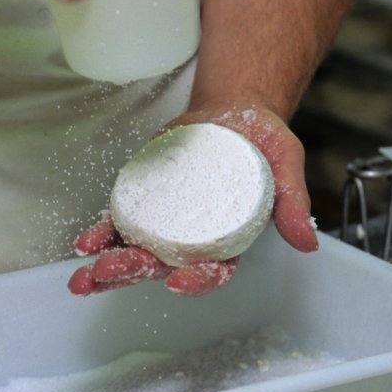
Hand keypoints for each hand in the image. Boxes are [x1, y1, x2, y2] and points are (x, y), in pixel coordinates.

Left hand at [67, 101, 317, 296]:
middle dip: (134, 272)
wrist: (236, 111)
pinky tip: (85, 240)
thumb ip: (294, 201)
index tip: (179, 281)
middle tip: (110, 271)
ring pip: (138, 249)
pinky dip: (103, 231)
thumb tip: (307, 244)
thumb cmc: (265, 141)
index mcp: (231, 237)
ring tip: (84, 274)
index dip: (198, 280)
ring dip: (110, 264)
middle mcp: (196, 237)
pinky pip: (123, 220)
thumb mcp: (287, 162)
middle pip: (165, 265)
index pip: (216, 268)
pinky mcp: (149, 198)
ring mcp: (169, 220)